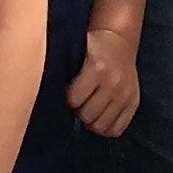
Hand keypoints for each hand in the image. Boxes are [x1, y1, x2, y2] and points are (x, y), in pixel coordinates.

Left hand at [67, 21, 141, 139]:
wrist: (120, 42)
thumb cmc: (91, 48)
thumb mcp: (76, 49)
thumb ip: (62, 66)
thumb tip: (38, 87)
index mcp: (97, 67)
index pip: (74, 100)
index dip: (67, 99)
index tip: (66, 93)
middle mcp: (114, 83)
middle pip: (87, 116)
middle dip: (79, 111)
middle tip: (78, 101)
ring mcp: (126, 95)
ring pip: (101, 127)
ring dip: (91, 121)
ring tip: (88, 107)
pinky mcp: (134, 103)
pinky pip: (116, 130)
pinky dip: (105, 127)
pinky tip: (100, 115)